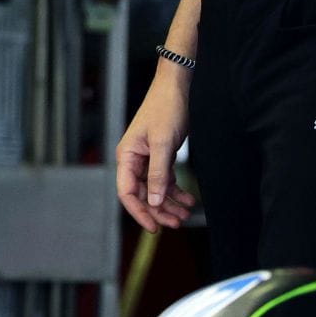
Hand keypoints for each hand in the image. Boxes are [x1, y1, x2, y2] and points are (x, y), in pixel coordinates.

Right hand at [115, 69, 197, 231]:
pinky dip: (176, 190)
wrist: (177, 88)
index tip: (154, 227)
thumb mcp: (163, 144)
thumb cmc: (165, 109)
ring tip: (185, 214)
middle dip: (158, 210)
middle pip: (142, 193)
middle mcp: (134, 159)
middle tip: (176, 223)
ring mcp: (147, 158)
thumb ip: (157, 174)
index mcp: (127, 155)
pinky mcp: (160, 155)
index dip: (139, 212)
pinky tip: (189, 199)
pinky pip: (164, 179)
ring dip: (169, 203)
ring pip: (154, 189)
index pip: (126, 192)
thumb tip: (152, 201)